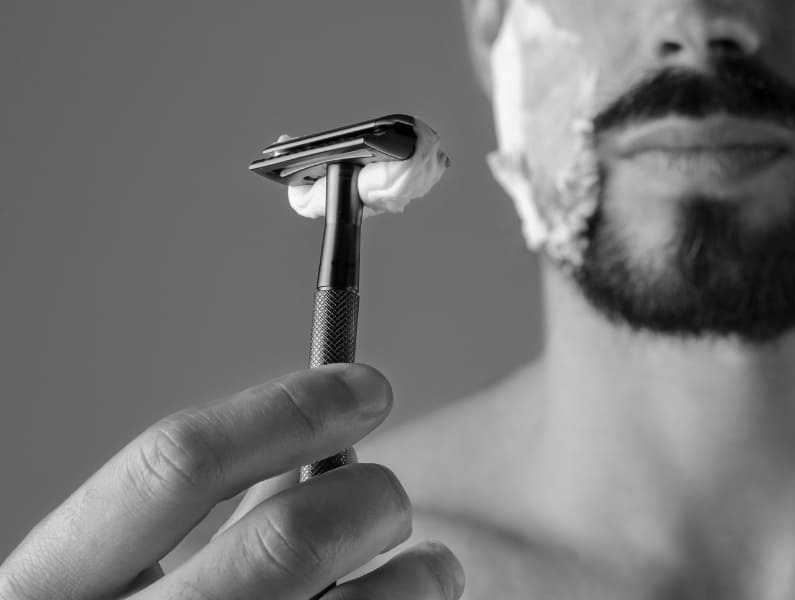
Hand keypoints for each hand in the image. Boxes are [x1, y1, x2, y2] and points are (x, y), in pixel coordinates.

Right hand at [0, 364, 464, 598]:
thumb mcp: (128, 581)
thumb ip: (212, 516)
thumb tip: (331, 446)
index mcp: (58, 586)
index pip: (179, 464)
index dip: (288, 409)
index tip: (367, 387)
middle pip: (289, 538)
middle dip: (370, 497)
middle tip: (393, 500)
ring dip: (419, 574)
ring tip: (432, 568)